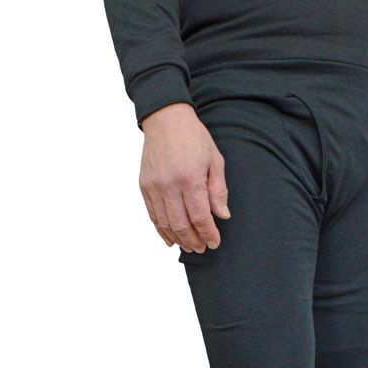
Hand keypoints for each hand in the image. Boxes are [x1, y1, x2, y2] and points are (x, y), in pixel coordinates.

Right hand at [139, 103, 229, 251]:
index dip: (208, 233)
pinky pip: (152, 216)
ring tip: (190, 246)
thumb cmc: (194, 138)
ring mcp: (154, 187)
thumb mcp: (214, 160)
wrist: (165, 119)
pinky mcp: (144, 186)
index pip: (200, 216)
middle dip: (194, 241)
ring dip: (178, 240)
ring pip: (165, 224)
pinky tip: (171, 240)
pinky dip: (161, 231)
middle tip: (203, 248)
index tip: (215, 242)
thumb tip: (222, 215)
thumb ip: (218, 190)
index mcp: (190, 178)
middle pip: (181, 225)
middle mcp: (169, 185)